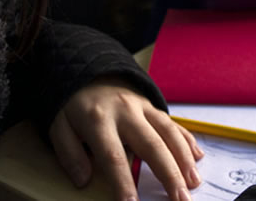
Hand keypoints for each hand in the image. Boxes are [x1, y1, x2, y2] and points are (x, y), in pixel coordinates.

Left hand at [49, 77, 203, 200]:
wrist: (85, 68)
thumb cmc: (72, 104)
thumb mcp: (58, 125)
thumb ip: (69, 153)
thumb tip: (82, 180)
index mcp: (98, 120)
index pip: (113, 158)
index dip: (124, 184)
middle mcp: (125, 112)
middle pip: (151, 146)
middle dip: (169, 175)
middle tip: (181, 199)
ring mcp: (142, 106)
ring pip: (168, 133)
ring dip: (184, 158)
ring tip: (194, 182)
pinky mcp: (151, 105)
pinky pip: (172, 123)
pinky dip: (187, 139)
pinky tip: (197, 156)